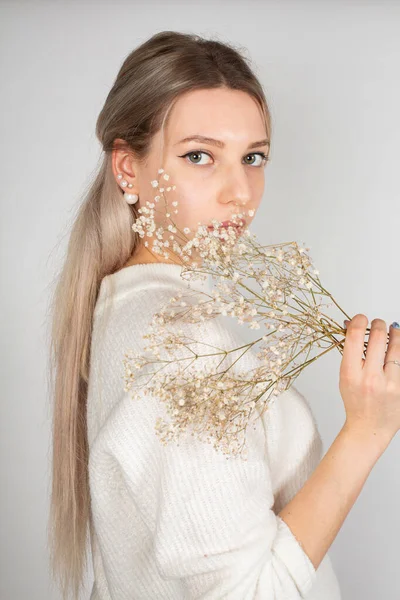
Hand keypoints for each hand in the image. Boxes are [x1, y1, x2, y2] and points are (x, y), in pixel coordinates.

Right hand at [339, 314, 399, 444]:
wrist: (369, 427)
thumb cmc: (355, 402)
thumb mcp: (344, 376)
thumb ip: (349, 352)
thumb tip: (352, 326)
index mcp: (350, 373)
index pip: (354, 336)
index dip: (359, 320)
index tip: (361, 318)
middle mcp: (370, 378)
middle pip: (378, 337)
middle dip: (379, 324)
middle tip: (379, 323)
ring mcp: (389, 383)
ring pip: (396, 346)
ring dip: (395, 333)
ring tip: (393, 331)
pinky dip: (399, 351)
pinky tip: (398, 347)